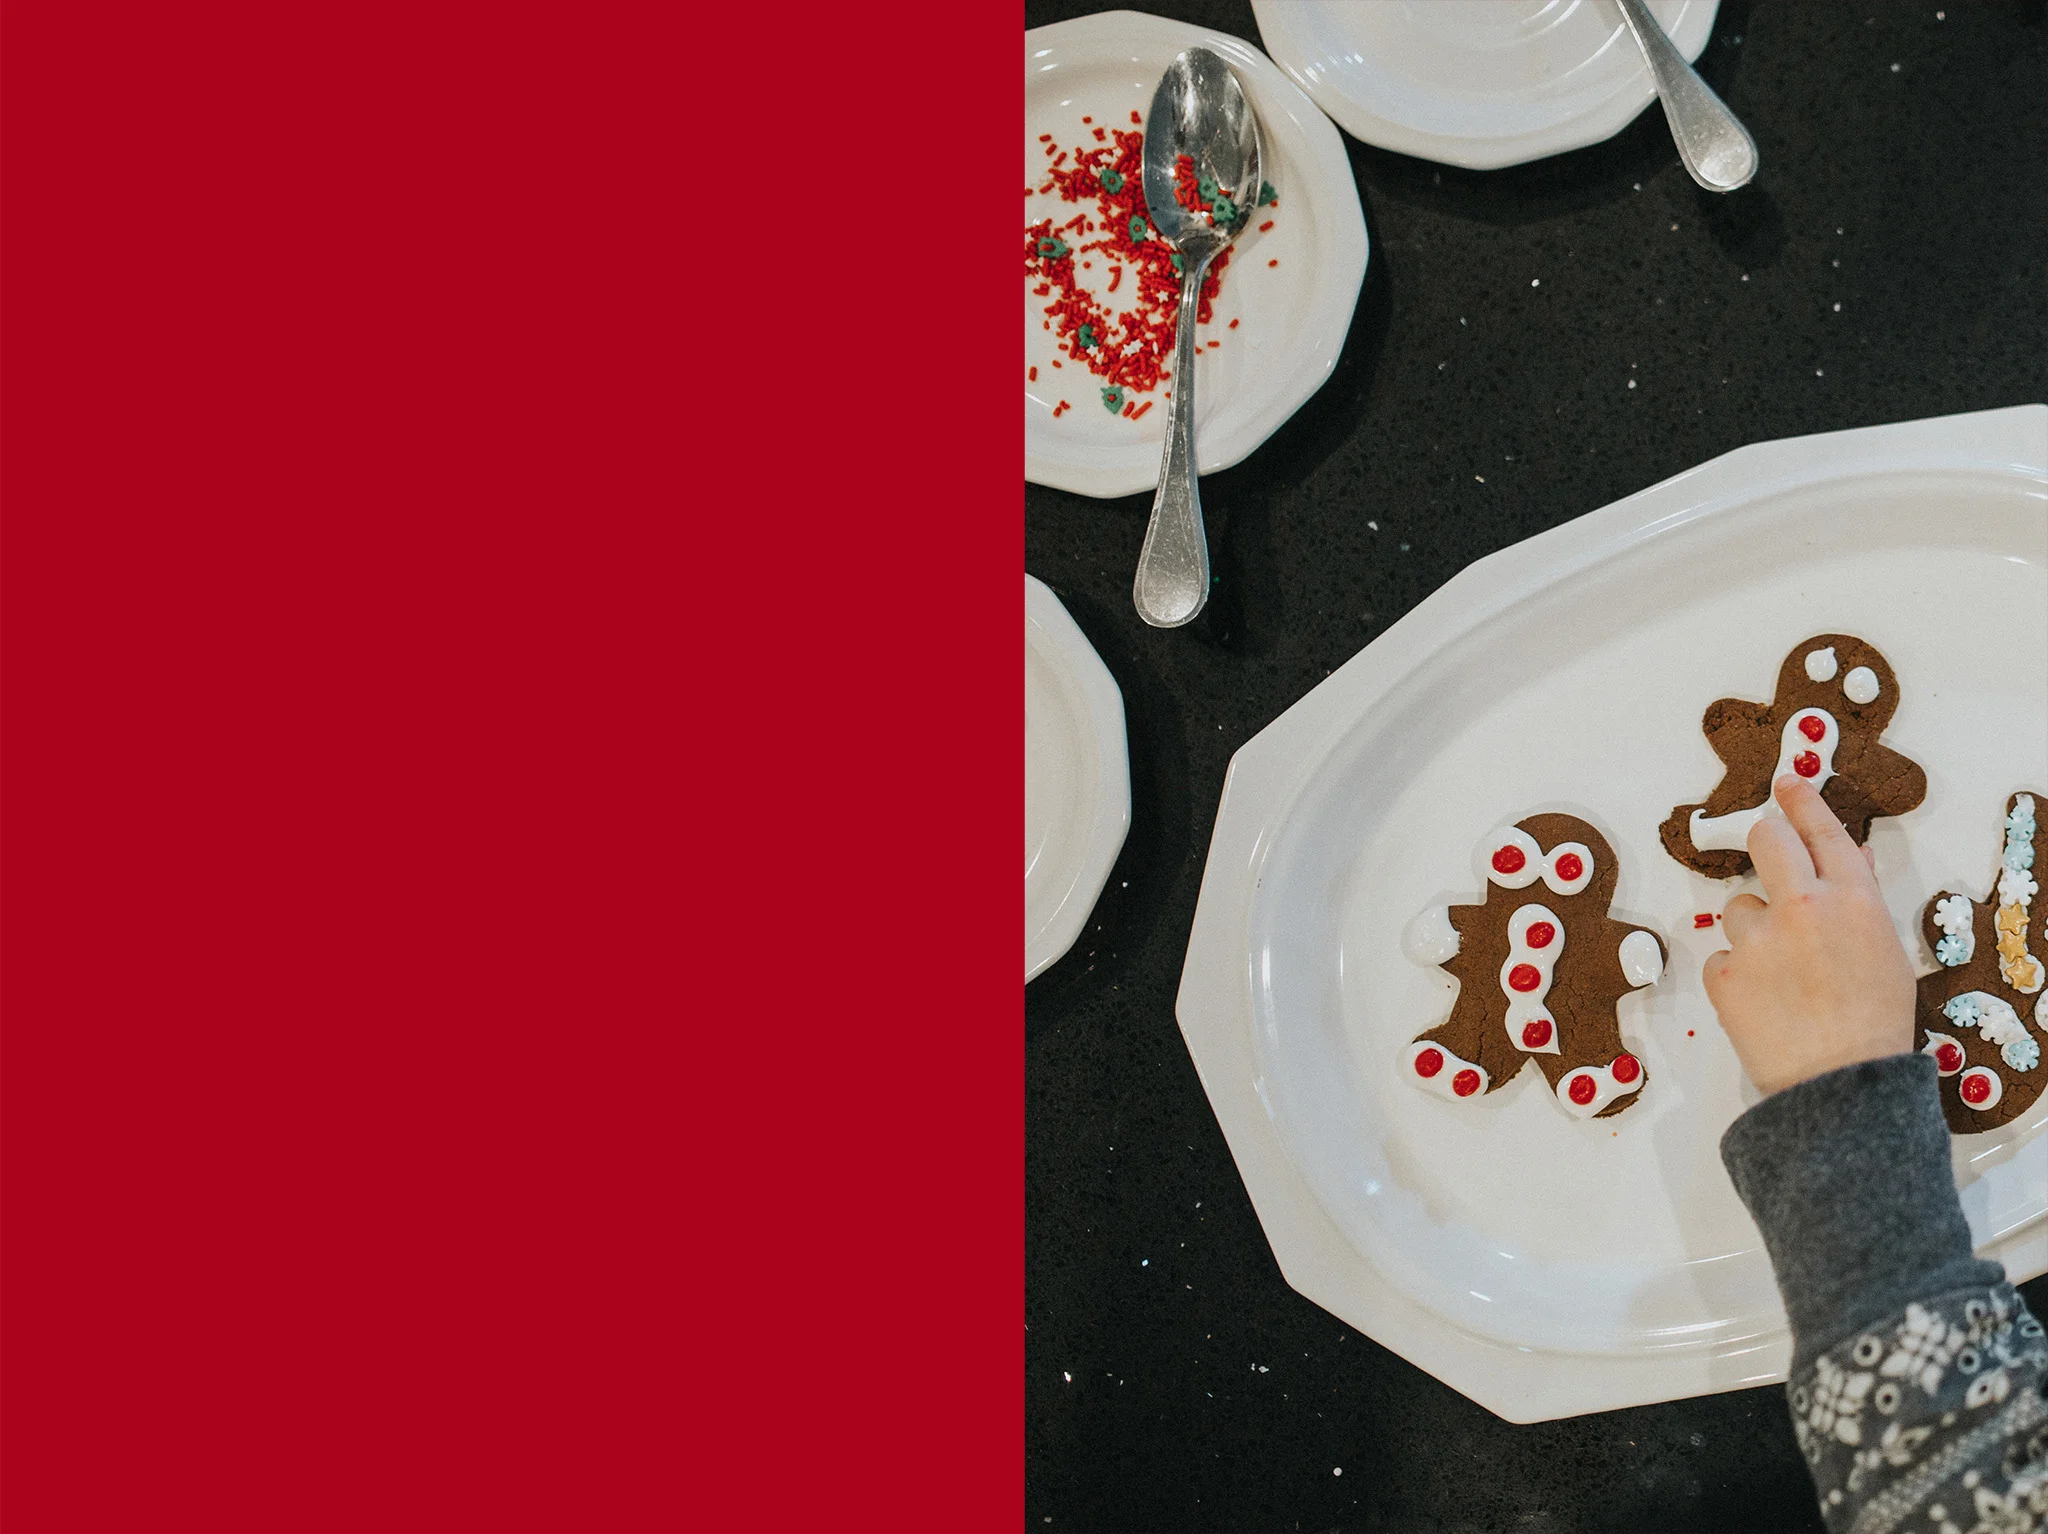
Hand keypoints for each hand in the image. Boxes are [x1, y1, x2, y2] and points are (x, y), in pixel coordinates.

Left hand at [1702, 773, 1915, 1096]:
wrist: (1841, 1084)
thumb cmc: (1874, 1022)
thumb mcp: (1885, 951)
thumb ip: (1861, 900)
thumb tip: (1848, 856)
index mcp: (1852, 900)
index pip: (1822, 830)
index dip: (1801, 801)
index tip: (1786, 783)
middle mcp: (1803, 907)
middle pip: (1766, 838)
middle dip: (1765, 838)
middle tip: (1770, 851)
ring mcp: (1757, 938)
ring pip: (1739, 907)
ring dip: (1754, 930)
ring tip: (1781, 976)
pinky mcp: (1722, 971)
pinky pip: (1723, 956)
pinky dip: (1738, 974)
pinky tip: (1763, 1002)